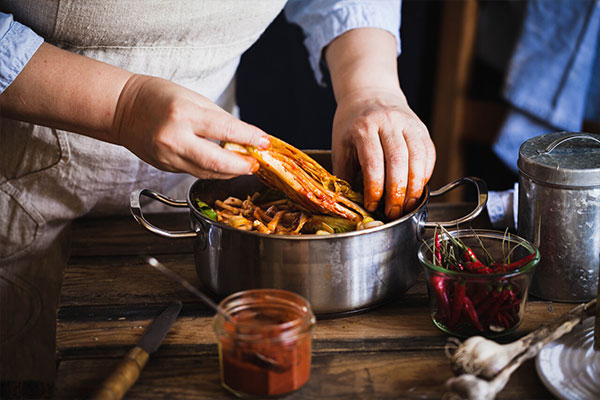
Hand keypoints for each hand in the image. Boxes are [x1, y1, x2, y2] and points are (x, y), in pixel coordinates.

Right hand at [113, 74, 269, 178]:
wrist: (122, 109)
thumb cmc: (158, 97)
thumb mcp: (193, 98)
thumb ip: (220, 119)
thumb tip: (245, 136)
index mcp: (184, 115)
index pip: (225, 131)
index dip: (249, 138)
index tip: (265, 141)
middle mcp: (175, 139)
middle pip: (217, 162)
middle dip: (241, 165)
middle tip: (256, 163)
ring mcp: (168, 157)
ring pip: (207, 172)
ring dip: (230, 171)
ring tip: (244, 165)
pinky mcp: (165, 167)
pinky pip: (195, 172)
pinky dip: (213, 171)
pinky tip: (224, 166)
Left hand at [332, 87, 434, 218]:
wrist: (370, 94)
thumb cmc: (352, 124)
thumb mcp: (341, 146)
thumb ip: (344, 174)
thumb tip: (349, 204)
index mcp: (364, 127)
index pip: (373, 162)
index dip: (375, 188)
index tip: (372, 205)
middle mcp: (388, 122)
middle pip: (398, 161)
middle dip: (397, 192)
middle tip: (393, 212)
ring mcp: (408, 124)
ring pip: (418, 158)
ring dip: (415, 187)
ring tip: (407, 205)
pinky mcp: (421, 129)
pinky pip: (429, 154)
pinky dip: (425, 175)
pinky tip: (417, 189)